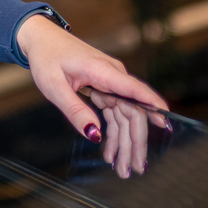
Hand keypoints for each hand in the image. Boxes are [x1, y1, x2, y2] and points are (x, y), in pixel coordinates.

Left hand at [16, 14, 169, 178]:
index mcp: (102, 71)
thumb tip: (94, 135)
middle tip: (135, 168)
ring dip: (125, 143)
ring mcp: (110, 82)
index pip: (134, 89)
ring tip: (123, 169)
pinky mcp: (105, 87)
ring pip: (125, 116)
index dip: (152, 106)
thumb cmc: (47, 57)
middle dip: (136, 141)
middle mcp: (112, 76)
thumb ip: (75, 111)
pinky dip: (113, 133)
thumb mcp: (54, 87)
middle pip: (133, 111)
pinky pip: (115, 113)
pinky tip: (111, 152)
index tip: (166, 124)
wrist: (42, 38)